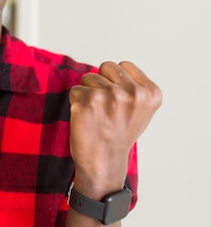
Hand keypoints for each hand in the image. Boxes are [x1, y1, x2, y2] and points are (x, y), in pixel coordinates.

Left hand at [68, 61, 161, 196]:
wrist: (103, 161)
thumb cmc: (119, 134)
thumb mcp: (140, 109)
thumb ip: (134, 86)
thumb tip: (116, 67)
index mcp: (150, 93)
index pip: (124, 65)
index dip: (116, 81)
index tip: (119, 102)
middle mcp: (132, 93)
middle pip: (106, 67)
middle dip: (102, 82)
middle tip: (106, 108)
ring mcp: (110, 96)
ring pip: (88, 78)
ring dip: (88, 94)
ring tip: (97, 114)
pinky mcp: (87, 101)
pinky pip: (75, 90)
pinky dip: (76, 103)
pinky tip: (86, 119)